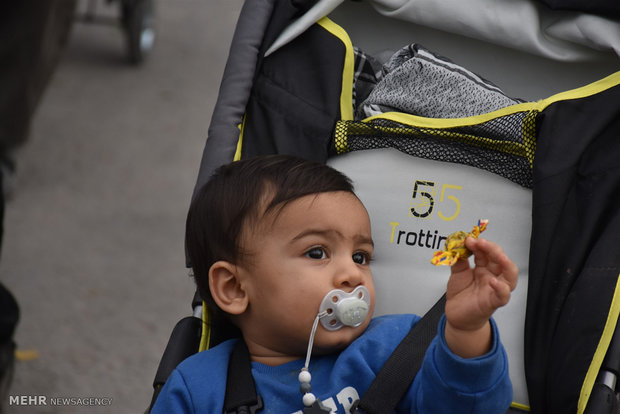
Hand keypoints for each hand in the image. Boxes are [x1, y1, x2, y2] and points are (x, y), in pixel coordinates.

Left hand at [444, 237, 517, 356]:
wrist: (457, 316)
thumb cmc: (461, 294)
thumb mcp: (457, 273)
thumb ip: (459, 260)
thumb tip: (457, 245)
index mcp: (484, 268)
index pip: (487, 252)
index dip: (480, 244)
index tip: (469, 239)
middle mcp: (493, 276)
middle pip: (500, 259)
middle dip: (492, 248)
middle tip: (479, 242)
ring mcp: (495, 289)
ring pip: (510, 275)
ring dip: (505, 263)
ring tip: (497, 255)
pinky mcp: (493, 302)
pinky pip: (503, 295)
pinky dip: (501, 288)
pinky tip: (493, 281)